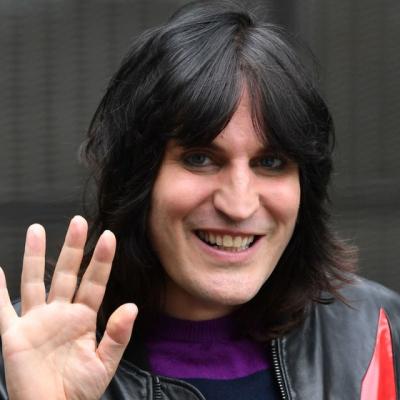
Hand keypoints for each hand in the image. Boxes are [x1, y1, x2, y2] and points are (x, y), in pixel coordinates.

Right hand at [0, 216, 137, 399]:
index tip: (108, 236)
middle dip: (72, 247)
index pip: (94, 282)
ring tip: (37, 230)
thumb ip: (118, 335)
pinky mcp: (15, 335)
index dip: (101, 260)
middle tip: (78, 221)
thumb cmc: (79, 391)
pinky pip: (2, 309)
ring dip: (35, 256)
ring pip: (35, 281)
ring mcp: (37, 321)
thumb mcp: (104, 363)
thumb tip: (132, 306)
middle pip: (67, 273)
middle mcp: (61, 313)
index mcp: (85, 318)